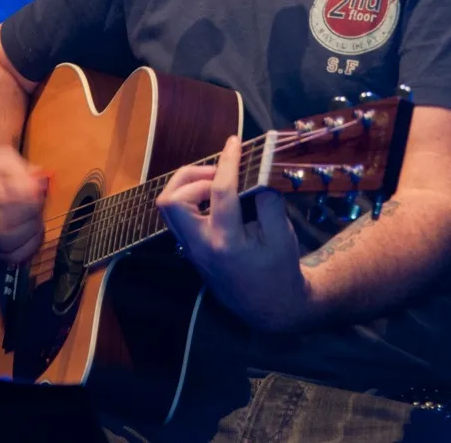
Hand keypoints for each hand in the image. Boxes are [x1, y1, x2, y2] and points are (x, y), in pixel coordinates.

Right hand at [0, 146, 46, 262]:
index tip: (38, 192)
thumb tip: (39, 189)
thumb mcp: (5, 157)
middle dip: (30, 220)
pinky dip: (27, 248)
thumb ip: (23, 172)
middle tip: (38, 204)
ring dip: (31, 235)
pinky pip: (9, 257)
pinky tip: (33, 232)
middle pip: (5, 231)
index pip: (4, 205)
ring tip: (36, 217)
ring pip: (8, 248)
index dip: (28, 203)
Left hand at [155, 135, 310, 332]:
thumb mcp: (283, 236)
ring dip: (187, 185)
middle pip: (172, 200)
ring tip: (216, 180)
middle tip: (220, 172)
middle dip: (192, 176)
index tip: (234, 143)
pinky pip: (176, 213)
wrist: (268, 306)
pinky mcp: (189, 247)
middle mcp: (200, 246)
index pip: (218, 192)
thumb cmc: (278, 270)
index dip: (228, 162)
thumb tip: (257, 173)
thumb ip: (269, 202)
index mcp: (225, 243)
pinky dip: (189, 195)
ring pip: (167, 206)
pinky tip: (212, 193)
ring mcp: (190, 248)